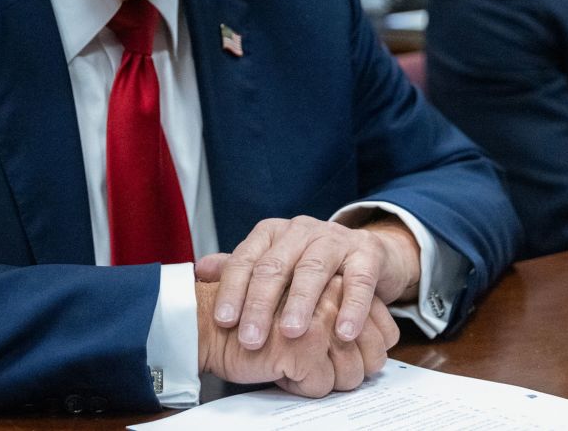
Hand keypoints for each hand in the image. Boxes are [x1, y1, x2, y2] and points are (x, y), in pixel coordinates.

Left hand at [195, 215, 418, 350]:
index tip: (223, 321)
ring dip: (301, 303)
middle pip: (276, 266)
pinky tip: (344, 332)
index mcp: (272, 232)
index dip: (232, 290)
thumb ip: (239, 269)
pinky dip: (352, 307)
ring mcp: (335, 239)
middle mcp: (301, 230)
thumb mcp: (274, 264)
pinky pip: (359, 280)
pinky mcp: (367, 253)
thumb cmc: (309, 265)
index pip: (246, 260)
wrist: (366, 253)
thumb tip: (200, 272)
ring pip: (314, 270)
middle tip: (250, 339)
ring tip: (291, 333)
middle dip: (261, 304)